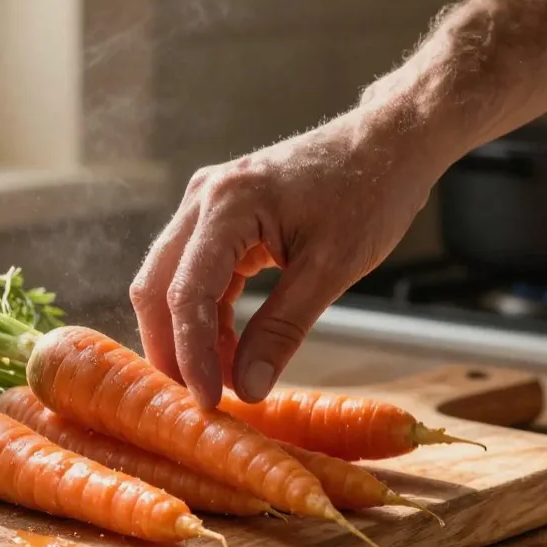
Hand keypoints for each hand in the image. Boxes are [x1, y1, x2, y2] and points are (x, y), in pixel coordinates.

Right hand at [130, 109, 440, 408]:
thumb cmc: (370, 192)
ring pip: (170, 283)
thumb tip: (247, 388)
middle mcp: (203, 199)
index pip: (188, 292)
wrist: (388, 143)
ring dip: (191, 335)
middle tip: (203, 399)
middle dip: (173, 348)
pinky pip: (196, 274)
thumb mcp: (332, 268)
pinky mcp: (219, 218)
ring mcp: (206, 205)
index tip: (208, 403)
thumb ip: (284, 329)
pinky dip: (210, 316)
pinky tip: (234, 348)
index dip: (191, 354)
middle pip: (158, 287)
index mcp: (228, 204)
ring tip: (228, 378)